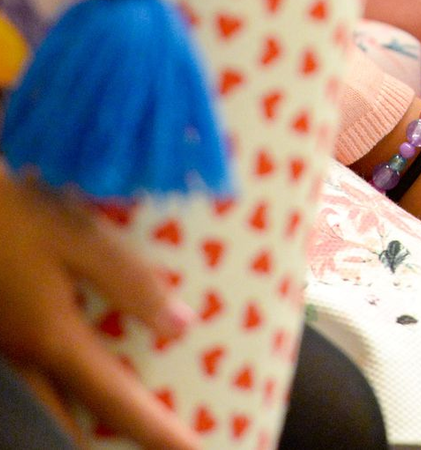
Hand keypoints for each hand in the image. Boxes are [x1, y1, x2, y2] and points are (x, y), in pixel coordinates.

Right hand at [0, 165, 198, 449]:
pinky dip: (59, 395)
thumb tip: (181, 325)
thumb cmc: (15, 215)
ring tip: (119, 420)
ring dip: (80, 422)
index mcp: (54, 340)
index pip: (116, 401)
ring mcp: (4, 350)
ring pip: (45, 407)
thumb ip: (130, 284)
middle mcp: (26, 358)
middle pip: (70, 423)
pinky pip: (30, 382)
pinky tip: (76, 377)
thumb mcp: (81, 240)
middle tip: (155, 442)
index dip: (156, 431)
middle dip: (113, 438)